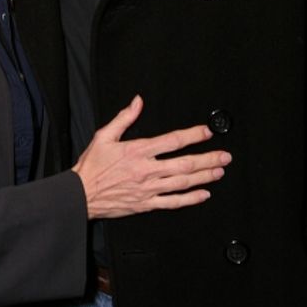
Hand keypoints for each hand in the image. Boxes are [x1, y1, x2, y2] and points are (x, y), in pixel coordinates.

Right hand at [72, 95, 230, 218]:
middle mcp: (146, 170)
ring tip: (219, 171)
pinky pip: (173, 203)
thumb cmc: (92, 166)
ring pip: (183, 183)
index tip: (206, 132)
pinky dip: (190, 199)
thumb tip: (137, 102)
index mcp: (137, 151)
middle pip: (184, 164)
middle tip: (224, 156)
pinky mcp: (147, 204)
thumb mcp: (104, 136)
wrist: (82, 194)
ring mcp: (148, 189)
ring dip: (204, 177)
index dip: (192, 135)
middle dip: (207, 159)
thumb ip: (124, 118)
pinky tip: (203, 194)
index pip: (172, 141)